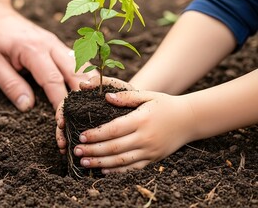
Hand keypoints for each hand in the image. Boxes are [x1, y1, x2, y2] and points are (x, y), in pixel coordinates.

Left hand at [0, 2, 97, 110]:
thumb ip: (10, 84)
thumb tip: (27, 106)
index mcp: (33, 49)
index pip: (53, 80)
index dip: (60, 103)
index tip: (63, 122)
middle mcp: (50, 44)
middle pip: (75, 72)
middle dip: (81, 97)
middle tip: (83, 118)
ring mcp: (56, 44)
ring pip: (81, 66)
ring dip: (88, 86)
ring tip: (94, 107)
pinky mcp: (58, 46)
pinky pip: (77, 62)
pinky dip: (85, 77)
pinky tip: (88, 92)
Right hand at [55, 76, 133, 153]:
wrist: (142, 109)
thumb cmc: (129, 96)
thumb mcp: (118, 87)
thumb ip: (103, 82)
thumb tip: (83, 84)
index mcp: (84, 100)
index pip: (66, 105)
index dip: (61, 113)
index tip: (62, 123)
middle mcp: (81, 112)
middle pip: (63, 121)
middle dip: (60, 133)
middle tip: (62, 143)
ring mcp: (85, 124)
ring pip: (68, 133)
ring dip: (64, 142)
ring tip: (64, 151)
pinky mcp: (92, 136)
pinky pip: (79, 142)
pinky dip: (73, 148)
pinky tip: (71, 155)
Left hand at [74, 90, 195, 172]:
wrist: (190, 119)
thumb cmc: (165, 104)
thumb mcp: (147, 95)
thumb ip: (126, 97)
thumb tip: (106, 96)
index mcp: (141, 120)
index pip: (113, 129)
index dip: (96, 134)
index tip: (82, 135)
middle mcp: (145, 138)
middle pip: (114, 147)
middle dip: (93, 150)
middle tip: (77, 150)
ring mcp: (150, 151)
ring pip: (121, 161)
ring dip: (100, 163)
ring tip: (84, 162)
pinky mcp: (153, 159)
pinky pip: (132, 168)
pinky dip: (117, 171)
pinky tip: (103, 170)